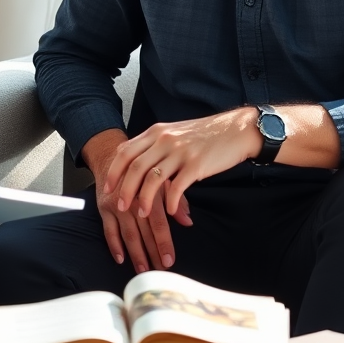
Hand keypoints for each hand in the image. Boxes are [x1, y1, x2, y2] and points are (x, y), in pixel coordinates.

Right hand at [82, 130, 180, 272]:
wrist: (112, 155)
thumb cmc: (142, 168)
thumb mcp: (162, 178)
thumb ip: (176, 199)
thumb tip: (188, 221)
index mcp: (149, 192)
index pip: (158, 223)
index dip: (164, 242)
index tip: (169, 260)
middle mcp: (132, 200)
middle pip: (143, 232)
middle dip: (152, 253)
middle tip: (160, 270)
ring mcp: (116, 205)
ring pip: (127, 234)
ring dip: (135, 254)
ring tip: (143, 269)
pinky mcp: (104, 208)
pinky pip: (108, 230)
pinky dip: (114, 245)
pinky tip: (121, 258)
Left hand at [104, 108, 260, 219]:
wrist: (235, 130)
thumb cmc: (204, 135)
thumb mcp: (174, 133)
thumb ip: (155, 144)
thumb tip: (136, 162)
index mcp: (156, 132)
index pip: (126, 151)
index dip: (114, 171)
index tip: (108, 186)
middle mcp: (165, 140)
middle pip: (135, 167)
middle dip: (124, 189)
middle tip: (120, 206)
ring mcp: (180, 152)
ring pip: (152, 178)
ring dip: (143, 199)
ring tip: (140, 212)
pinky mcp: (196, 165)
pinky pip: (176, 187)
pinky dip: (169, 201)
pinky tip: (168, 210)